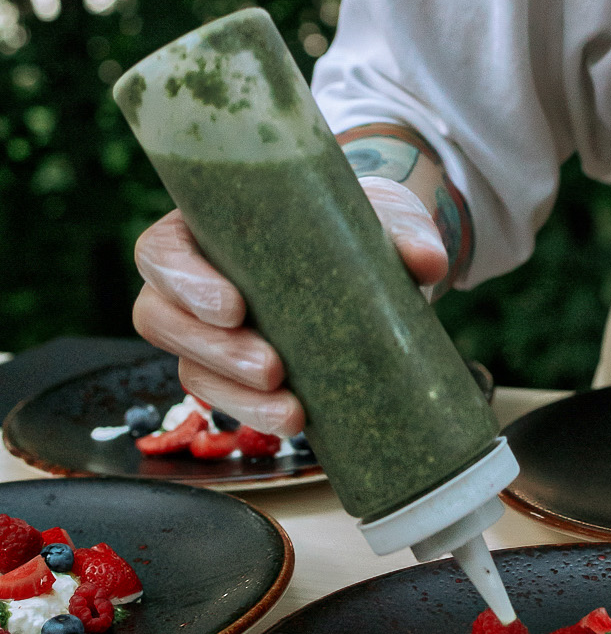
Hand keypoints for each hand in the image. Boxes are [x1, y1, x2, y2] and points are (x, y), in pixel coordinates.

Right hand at [131, 179, 448, 433]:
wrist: (377, 255)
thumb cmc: (355, 222)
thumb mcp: (381, 213)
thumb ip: (405, 230)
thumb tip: (427, 260)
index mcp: (207, 225)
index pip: (160, 250)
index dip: (182, 281)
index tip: (235, 306)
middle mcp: (194, 279)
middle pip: (159, 317)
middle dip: (212, 350)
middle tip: (271, 366)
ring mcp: (210, 330)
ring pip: (190, 367)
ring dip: (234, 395)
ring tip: (292, 408)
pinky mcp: (237, 370)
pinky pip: (226, 398)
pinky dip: (256, 413)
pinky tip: (296, 420)